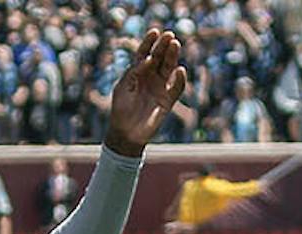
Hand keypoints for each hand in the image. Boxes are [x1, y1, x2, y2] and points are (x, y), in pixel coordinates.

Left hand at [103, 28, 187, 155]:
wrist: (126, 133)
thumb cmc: (121, 109)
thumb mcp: (123, 88)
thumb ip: (134, 73)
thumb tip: (147, 59)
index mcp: (138, 72)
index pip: (145, 53)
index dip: (149, 42)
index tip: (154, 31)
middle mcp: (150, 77)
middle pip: (159, 57)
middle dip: (163, 46)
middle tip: (169, 35)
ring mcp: (160, 87)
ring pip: (169, 68)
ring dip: (172, 57)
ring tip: (175, 45)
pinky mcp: (168, 100)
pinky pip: (177, 88)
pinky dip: (180, 80)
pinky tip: (180, 71)